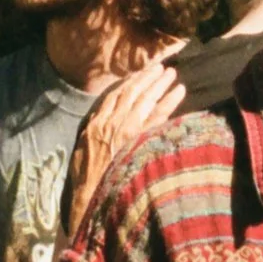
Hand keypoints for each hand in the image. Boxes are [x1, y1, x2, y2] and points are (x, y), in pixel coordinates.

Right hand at [64, 57, 185, 237]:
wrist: (90, 194)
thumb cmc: (86, 178)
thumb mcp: (83, 151)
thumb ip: (93, 134)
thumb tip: (101, 123)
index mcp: (96, 123)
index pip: (115, 96)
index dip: (129, 82)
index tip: (140, 73)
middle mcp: (111, 122)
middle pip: (132, 93)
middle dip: (147, 78)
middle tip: (161, 67)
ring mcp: (126, 129)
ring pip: (146, 100)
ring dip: (160, 84)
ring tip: (172, 73)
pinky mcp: (140, 139)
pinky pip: (158, 115)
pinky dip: (170, 101)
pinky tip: (179, 91)